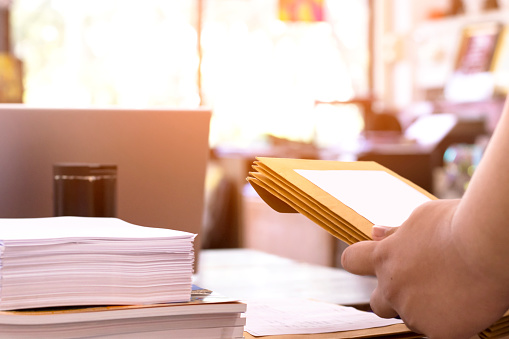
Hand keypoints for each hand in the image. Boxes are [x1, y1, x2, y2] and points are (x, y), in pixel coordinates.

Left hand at [341, 199, 508, 338]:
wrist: (489, 247)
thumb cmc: (458, 225)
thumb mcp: (422, 218)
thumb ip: (396, 232)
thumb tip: (374, 232)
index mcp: (385, 256)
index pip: (352, 261)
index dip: (359, 261)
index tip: (370, 260)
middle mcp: (392, 286)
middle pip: (377, 303)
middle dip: (392, 298)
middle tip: (421, 286)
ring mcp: (412, 311)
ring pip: (410, 318)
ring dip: (423, 309)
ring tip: (452, 290)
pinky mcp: (437, 331)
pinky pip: (435, 331)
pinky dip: (447, 322)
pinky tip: (463, 305)